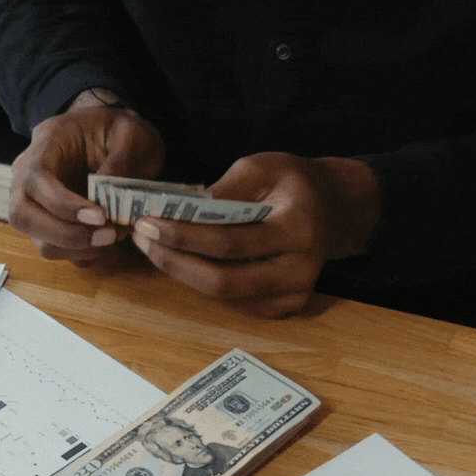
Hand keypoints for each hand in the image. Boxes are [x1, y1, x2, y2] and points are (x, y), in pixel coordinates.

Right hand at [9, 90, 164, 266]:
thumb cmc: (114, 130)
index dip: (64, 206)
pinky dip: (81, 256)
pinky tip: (107, 248)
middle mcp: (27, 177)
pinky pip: (56, 250)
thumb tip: (111, 201)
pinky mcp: (47, 226)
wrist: (108, 135)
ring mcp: (33, 205)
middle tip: (108, 236)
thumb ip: (122, 162)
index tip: (100, 216)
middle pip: (23, 217)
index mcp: (44, 146)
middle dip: (66, 235)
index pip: (36, 181)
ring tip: (112, 241)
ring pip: (39, 241)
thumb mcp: (129, 133)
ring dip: (76, 250)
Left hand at [130, 152, 380, 317]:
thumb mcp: (263, 166)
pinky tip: (179, 260)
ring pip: (222, 296)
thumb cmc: (293, 184)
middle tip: (142, 240)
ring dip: (181, 273)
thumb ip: (224, 189)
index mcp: (299, 231)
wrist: (333, 210)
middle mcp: (299, 272)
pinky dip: (200, 281)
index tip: (147, 223)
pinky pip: (230, 301)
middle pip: (222, 281)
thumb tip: (178, 213)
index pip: (229, 243)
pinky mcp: (281, 310)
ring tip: (152, 246)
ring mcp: (291, 297)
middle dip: (174, 262)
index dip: (184, 236)